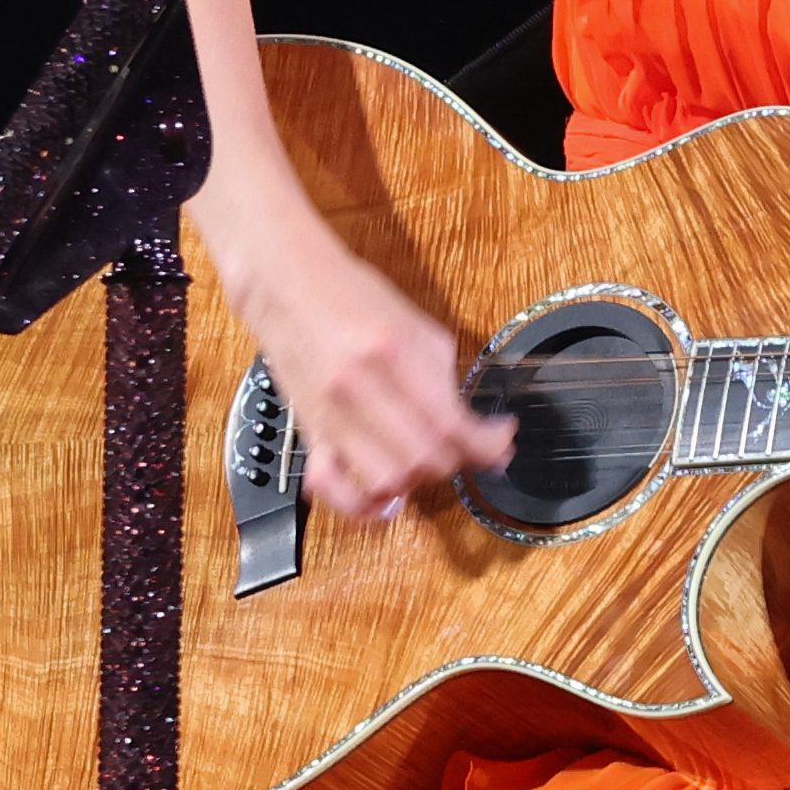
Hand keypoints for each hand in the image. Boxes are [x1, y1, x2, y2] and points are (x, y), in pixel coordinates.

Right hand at [200, 206, 512, 523]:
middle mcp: (359, 390)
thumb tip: (470, 423)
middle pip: (423, 459)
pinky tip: (386, 498)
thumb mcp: (416, 324)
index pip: (451, 424)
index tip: (502, 439)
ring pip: (386, 480)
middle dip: (459, 461)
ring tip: (429, 463)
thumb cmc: (353, 296)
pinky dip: (364, 505)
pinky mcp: (311, 431)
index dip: (488, 443)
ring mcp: (331, 415)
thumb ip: (443, 375)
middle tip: (472, 449)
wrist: (287, 285)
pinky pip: (334, 487)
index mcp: (393, 355)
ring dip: (418, 481)